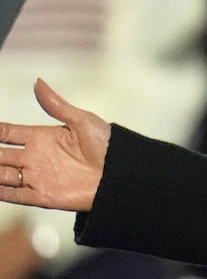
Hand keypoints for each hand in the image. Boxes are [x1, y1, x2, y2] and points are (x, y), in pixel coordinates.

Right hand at [0, 80, 110, 211]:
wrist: (122, 173)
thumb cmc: (107, 145)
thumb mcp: (81, 121)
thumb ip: (56, 104)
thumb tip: (38, 81)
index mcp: (40, 137)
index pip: (5, 133)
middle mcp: (34, 158)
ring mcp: (37, 177)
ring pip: (3, 175)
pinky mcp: (44, 195)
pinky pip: (16, 196)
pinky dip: (2, 193)